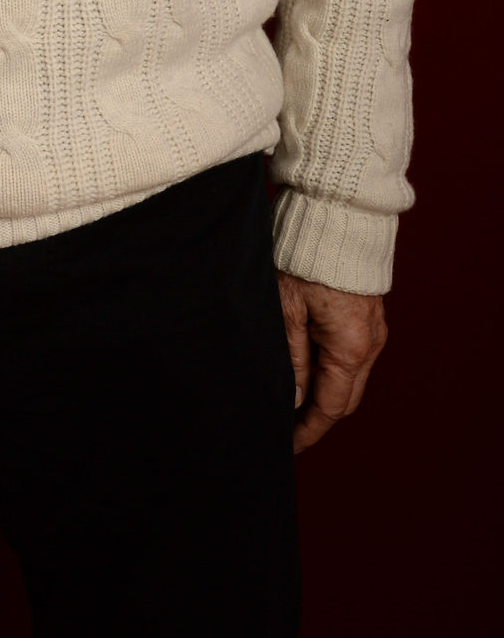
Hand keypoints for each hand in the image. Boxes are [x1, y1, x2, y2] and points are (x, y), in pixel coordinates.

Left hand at [278, 271, 388, 454]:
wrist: (338, 213)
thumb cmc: (307, 257)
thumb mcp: (288, 309)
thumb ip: (292, 358)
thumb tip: (294, 400)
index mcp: (351, 348)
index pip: (331, 407)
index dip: (309, 430)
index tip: (288, 445)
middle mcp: (370, 344)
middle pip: (345, 396)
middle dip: (317, 416)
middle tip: (286, 427)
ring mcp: (373, 329)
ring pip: (349, 376)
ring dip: (325, 391)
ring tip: (292, 398)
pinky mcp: (368, 315)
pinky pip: (352, 354)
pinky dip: (332, 368)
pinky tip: (308, 366)